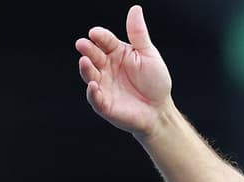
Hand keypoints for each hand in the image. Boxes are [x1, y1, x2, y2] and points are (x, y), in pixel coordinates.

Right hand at [75, 5, 172, 137]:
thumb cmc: (155, 82)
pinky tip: (94, 85)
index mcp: (116, 53)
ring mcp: (103, 85)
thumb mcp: (148, 55)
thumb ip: (139, 34)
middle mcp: (106, 67)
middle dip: (87, 49)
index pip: (104, 40)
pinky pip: (95, 98)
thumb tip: (135, 9)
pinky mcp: (104, 104)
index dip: (100, 36)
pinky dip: (93, 92)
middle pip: (93, 55)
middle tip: (83, 44)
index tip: (96, 33)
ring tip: (85, 61)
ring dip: (86, 68)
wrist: (160, 110)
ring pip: (90, 74)